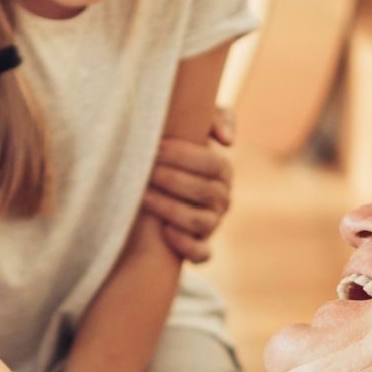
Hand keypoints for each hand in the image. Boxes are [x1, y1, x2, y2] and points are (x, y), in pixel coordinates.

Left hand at [139, 105, 234, 264]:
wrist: (159, 184)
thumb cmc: (176, 149)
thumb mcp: (197, 126)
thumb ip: (216, 118)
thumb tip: (229, 141)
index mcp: (223, 171)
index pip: (213, 163)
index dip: (184, 156)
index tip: (156, 148)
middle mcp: (222, 199)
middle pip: (205, 192)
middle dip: (170, 179)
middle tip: (144, 170)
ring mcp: (212, 224)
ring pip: (199, 221)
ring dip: (169, 208)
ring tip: (142, 196)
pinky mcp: (200, 248)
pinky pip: (201, 253)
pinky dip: (185, 245)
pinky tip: (164, 231)